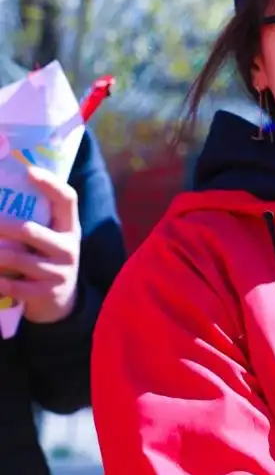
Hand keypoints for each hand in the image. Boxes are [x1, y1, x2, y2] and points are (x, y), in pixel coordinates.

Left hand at [0, 167, 79, 323]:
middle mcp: (68, 249)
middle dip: (0, 225)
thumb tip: (3, 193)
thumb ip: (35, 221)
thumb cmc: (46, 261)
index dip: (50, 184)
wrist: (61, 304)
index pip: (67, 200)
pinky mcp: (47, 293)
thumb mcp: (50, 240)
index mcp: (69, 229)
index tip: (29, 171)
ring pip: (16, 258)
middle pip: (31, 230)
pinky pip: (13, 285)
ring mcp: (59, 272)